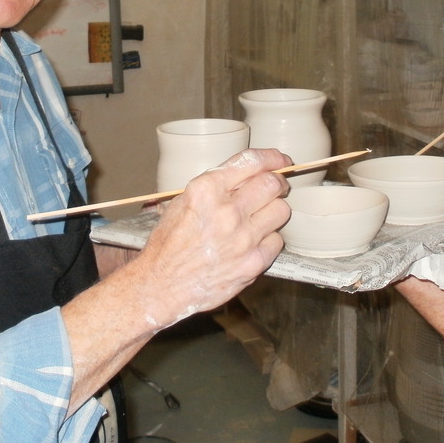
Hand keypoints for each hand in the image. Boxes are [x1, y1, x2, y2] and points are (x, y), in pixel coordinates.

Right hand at [136, 148, 291, 328]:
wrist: (162, 285)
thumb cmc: (168, 245)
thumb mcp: (181, 202)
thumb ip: (214, 186)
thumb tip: (247, 174)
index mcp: (206, 190)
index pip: (252, 162)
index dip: (273, 158)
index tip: (281, 160)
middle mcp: (227, 211)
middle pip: (273, 184)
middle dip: (278, 183)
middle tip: (275, 189)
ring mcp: (243, 238)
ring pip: (281, 211)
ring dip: (274, 211)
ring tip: (261, 218)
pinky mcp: (253, 262)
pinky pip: (277, 241)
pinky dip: (269, 240)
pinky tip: (253, 243)